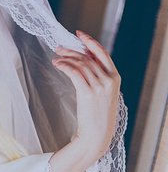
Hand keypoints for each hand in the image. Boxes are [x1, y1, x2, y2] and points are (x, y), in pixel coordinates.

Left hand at [50, 31, 121, 171]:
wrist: (96, 136)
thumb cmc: (97, 118)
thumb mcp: (103, 96)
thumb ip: (99, 80)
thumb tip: (84, 64)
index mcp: (115, 78)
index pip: (103, 53)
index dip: (90, 42)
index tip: (79, 34)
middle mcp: (109, 80)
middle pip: (88, 58)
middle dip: (73, 50)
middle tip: (59, 48)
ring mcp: (100, 86)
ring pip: (81, 64)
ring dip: (66, 58)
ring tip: (56, 58)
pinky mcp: (88, 93)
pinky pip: (75, 73)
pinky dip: (65, 66)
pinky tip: (57, 64)